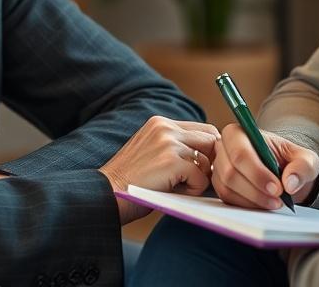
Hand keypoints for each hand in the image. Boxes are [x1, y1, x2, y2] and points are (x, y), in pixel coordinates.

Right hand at [100, 115, 219, 224]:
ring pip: (208, 160)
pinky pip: (201, 177)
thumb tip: (213, 157)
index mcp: (160, 123)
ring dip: (199, 179)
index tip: (206, 167)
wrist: (104, 194)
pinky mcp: (171, 161)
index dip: (210, 150)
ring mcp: (168, 143)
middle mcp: (165, 127)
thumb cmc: (130, 182)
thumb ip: (177, 148)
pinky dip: (193, 190)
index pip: (203, 129)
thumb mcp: (153, 153)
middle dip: (211, 162)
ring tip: (177, 187)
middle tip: (198, 180)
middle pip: (211, 139)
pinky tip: (174, 192)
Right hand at [212, 123, 318, 209]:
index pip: (240, 152)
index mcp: (240, 133)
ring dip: (253, 200)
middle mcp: (224, 148)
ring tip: (275, 203)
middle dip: (256, 190)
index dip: (257, 172)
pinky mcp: (220, 186)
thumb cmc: (290, 161)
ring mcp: (219, 168)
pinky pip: (228, 199)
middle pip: (230, 172)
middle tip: (278, 199)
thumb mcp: (305, 159)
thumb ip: (303, 166)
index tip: (278, 188)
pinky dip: (247, 205)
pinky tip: (264, 204)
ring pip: (228, 188)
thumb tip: (290, 182)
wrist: (283, 173)